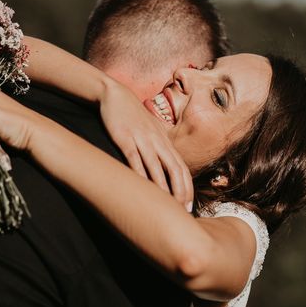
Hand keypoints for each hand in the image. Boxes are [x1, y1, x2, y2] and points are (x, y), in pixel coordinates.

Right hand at [99, 78, 193, 211]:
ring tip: (165, 205)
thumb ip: (161, 149)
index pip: (182, 168)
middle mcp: (158, 141)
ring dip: (162, 187)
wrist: (116, 95)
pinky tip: (140, 187)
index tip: (189, 206)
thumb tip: (168, 170)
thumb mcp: (152, 132)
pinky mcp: (125, 137)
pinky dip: (139, 174)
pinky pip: (134, 158)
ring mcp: (142, 139)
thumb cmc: (135, 117)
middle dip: (180, 191)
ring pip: (156, 167)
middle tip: (182, 210)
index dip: (187, 188)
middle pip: (175, 169)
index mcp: (165, 142)